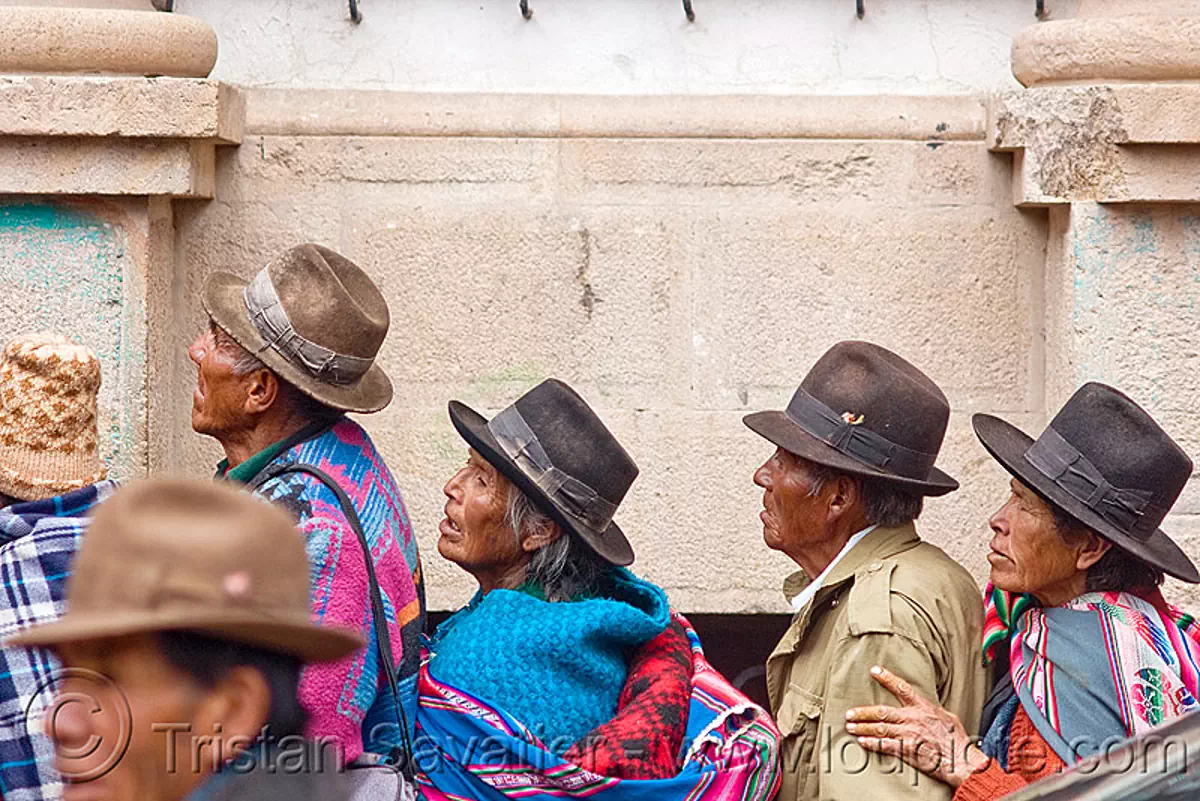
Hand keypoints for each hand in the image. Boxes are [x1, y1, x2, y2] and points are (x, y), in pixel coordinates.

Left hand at [844, 665, 988, 787]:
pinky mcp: (907, 750)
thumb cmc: (957, 740)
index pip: (902, 688)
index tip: (874, 671)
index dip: (887, 678)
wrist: (962, 761)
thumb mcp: (948, 717)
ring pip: (879, 728)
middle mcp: (913, 719)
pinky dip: (872, 743)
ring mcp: (909, 734)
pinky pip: (885, 745)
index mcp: (923, 708)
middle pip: (882, 712)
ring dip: (862, 727)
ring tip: (850, 727)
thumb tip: (925, 705)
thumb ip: (933, 710)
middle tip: (849, 713)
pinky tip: (862, 742)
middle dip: (863, 712)